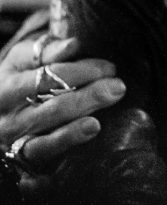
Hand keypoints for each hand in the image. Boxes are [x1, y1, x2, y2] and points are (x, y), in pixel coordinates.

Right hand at [0, 35, 125, 196]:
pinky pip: (45, 153)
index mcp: (9, 84)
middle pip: (54, 105)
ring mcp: (15, 139)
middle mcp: (10, 115)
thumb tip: (74, 44)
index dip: (83, 70)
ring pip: (49, 131)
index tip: (109, 67)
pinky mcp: (21, 159)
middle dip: (90, 95)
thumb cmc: (14, 82)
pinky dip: (67, 142)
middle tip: (118, 87)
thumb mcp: (22, 61)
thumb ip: (46, 51)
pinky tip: (90, 130)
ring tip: (105, 110)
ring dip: (81, 121)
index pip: (50, 74)